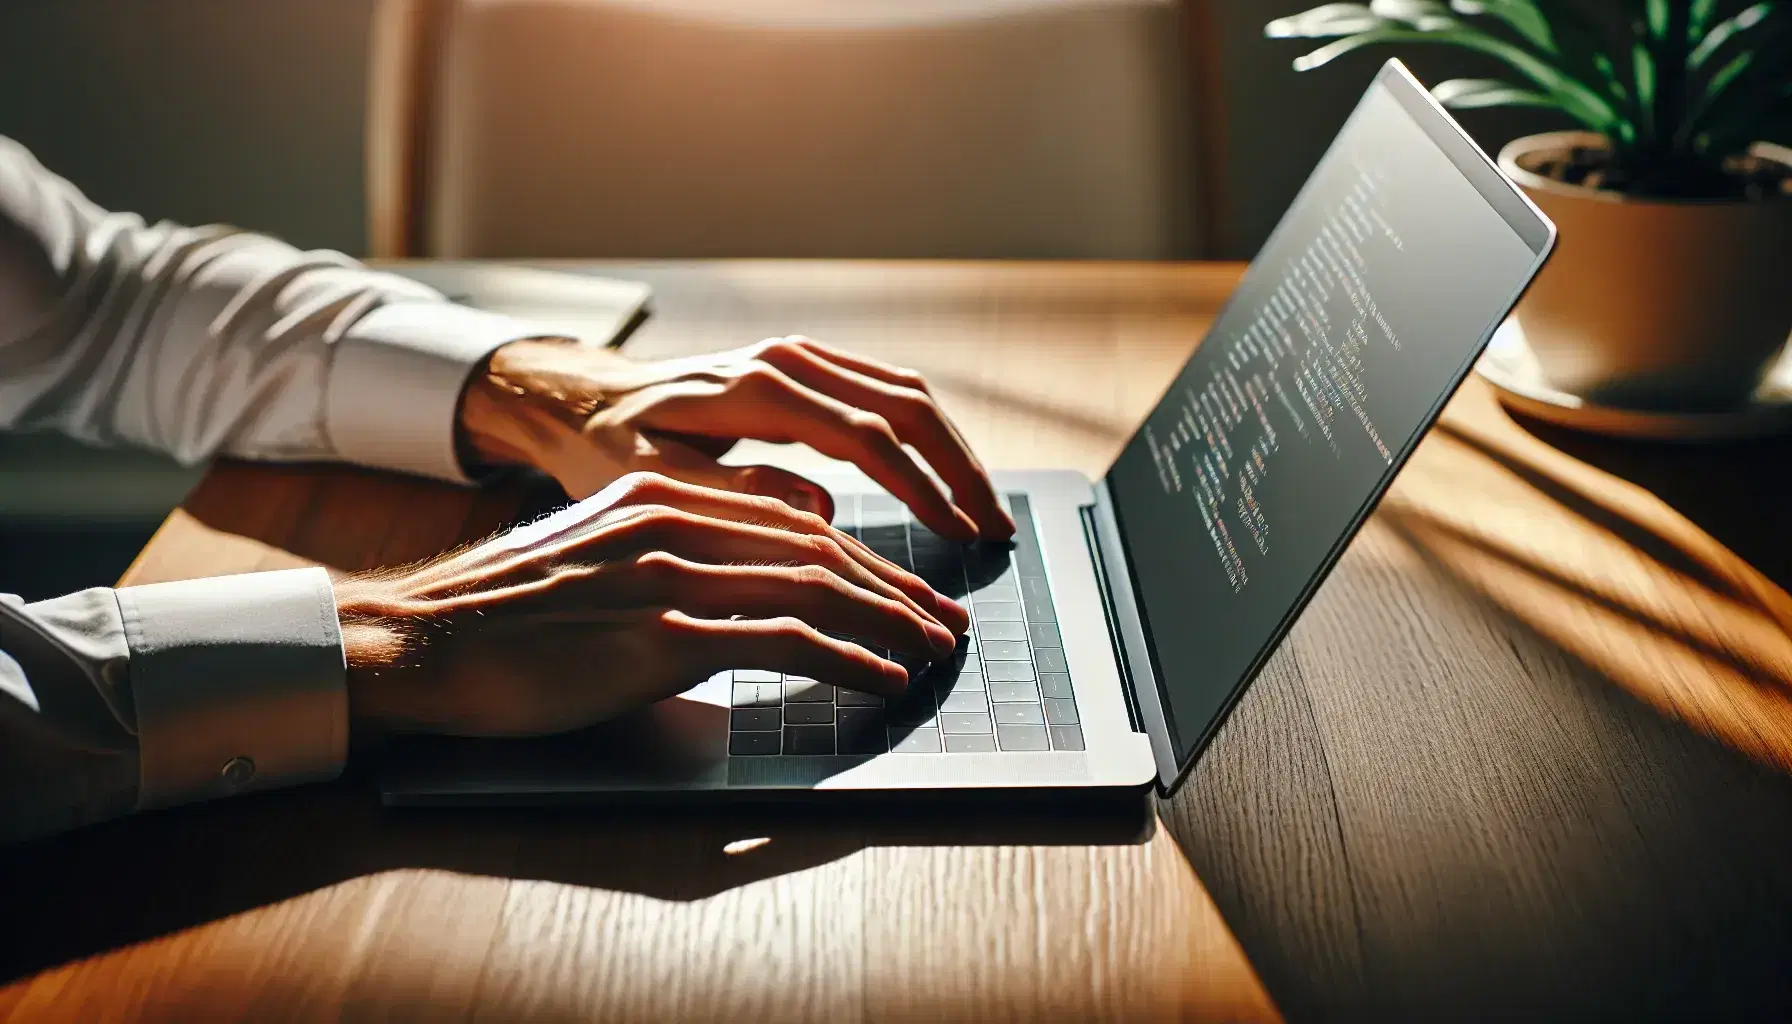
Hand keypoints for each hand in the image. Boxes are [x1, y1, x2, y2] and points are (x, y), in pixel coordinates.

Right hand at [336, 472, 968, 737]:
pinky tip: (882, 679)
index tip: (906, 591)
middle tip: (945, 622)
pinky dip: (848, 659)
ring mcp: (670, 574)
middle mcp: (676, 521)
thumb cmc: (506, 617)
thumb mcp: (596, 560)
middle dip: (895, 588)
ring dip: (889, 622)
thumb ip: (669, 559)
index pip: (791, 524)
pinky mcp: (661, 633)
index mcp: (664, 499)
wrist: (420, 641)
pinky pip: (784, 640)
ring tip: (931, 651)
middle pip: (819, 549)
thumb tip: (735, 594)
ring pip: (815, 586)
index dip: (863, 560)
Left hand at [458, 335, 1014, 541]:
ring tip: (983, 510)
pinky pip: (885, 394)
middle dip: (960, 469)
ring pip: (906, 393)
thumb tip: (820, 511)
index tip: (959, 536)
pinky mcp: (804, 369)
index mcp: (757, 389)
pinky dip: (925, 436)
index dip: (922, 489)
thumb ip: (734, 496)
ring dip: (953, 450)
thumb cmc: (607, 449)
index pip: (868, 436)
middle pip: (907, 405)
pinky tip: (943, 478)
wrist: (583, 402)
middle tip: (994, 529)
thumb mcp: (651, 483)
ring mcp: (800, 358)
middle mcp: (789, 360)